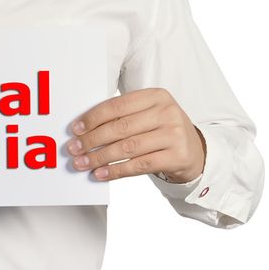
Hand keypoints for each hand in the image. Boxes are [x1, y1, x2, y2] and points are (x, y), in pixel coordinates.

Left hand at [66, 88, 205, 182]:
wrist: (194, 150)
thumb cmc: (161, 130)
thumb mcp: (147, 115)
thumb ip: (122, 117)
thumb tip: (83, 130)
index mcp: (156, 95)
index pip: (117, 105)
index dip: (93, 118)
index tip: (75, 129)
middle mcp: (167, 112)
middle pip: (120, 127)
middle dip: (92, 140)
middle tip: (74, 149)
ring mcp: (174, 134)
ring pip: (128, 148)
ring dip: (100, 157)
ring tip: (82, 163)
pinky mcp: (177, 156)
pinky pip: (139, 165)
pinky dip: (116, 171)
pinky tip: (100, 174)